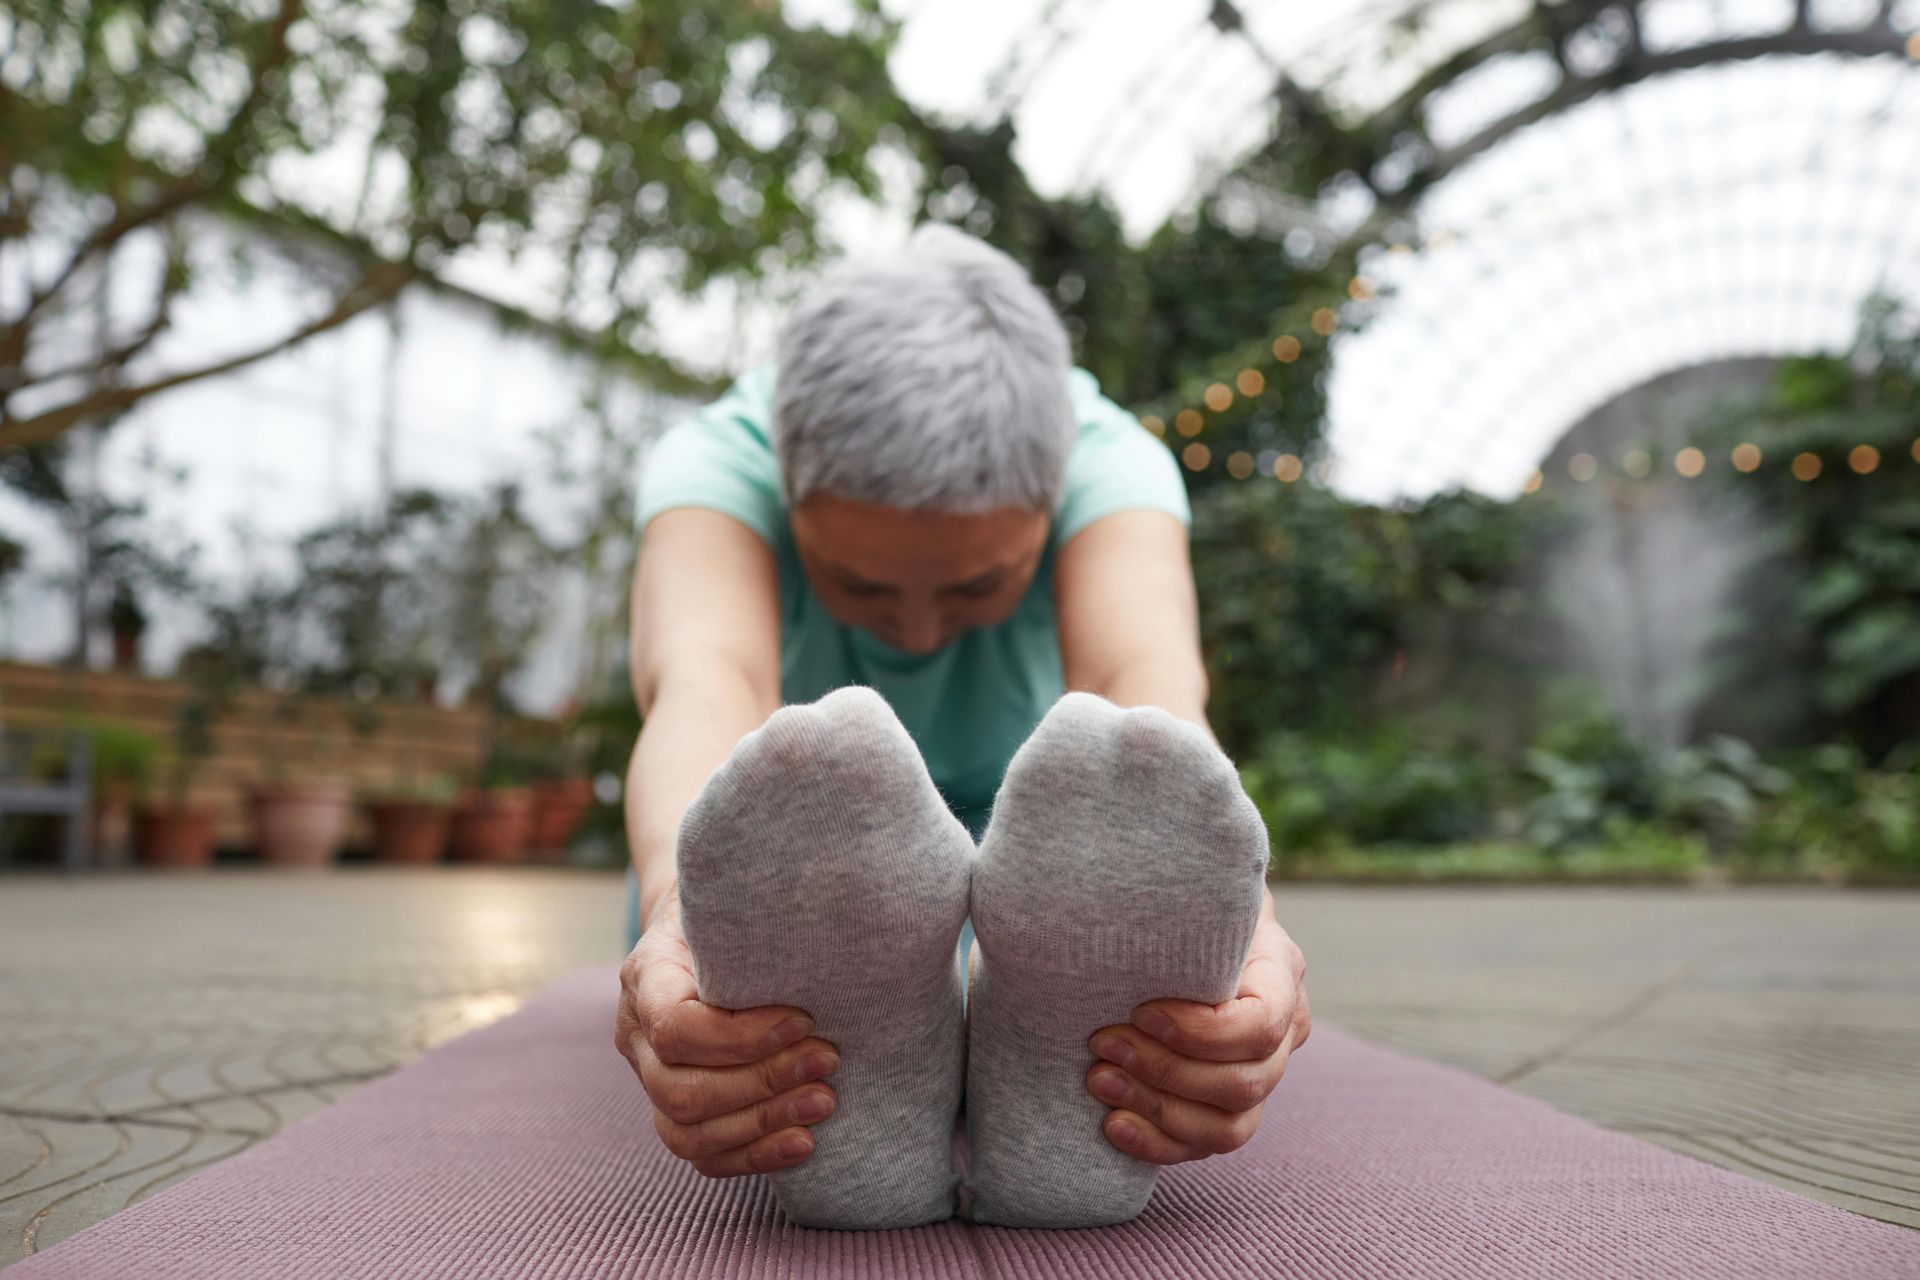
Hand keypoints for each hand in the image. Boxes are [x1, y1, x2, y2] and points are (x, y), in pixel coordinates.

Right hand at [615, 893, 840, 1176]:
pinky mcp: (674, 1110)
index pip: (674, 1026)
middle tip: (828, 1060)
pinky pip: (701, 1153)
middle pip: (680, 1089)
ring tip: (825, 1101)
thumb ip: (759, 919)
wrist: (702, 930)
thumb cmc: (731, 912)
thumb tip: (823, 926)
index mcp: (645, 975)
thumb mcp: (735, 900)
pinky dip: (754, 1155)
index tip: (804, 1020)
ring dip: (763, 1122)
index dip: (741, 1036)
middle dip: (762, 1083)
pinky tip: (805, 1142)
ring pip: (686, 1131)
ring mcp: (649, 1077)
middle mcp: (635, 1033)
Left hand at [1084, 896, 1308, 1163]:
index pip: (1264, 1021)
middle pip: (1246, 1080)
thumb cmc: (1169, 901)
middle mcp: (1283, 1028)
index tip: (1140, 1012)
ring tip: (1098, 1080)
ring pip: (1232, 1123)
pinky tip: (1113, 1124)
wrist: (1157, 934)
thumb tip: (1154, 850)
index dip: (1203, 1032)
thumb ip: (1183, 882)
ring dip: (1159, 1109)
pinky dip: (1159, 1143)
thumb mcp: (1183, 884)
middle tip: (1102, 1043)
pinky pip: (1208, 1145)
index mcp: (1279, 969)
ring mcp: (1260, 1075)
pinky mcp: (1226, 1109)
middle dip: (1166, 1069)